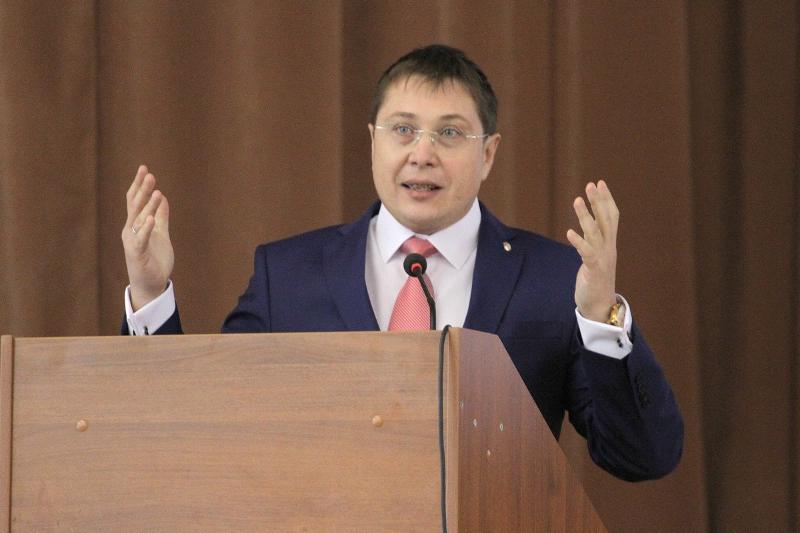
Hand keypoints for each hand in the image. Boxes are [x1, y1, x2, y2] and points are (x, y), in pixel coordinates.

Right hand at [121, 165, 173, 310]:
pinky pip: (141, 239)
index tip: (144, 168)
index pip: (135, 200)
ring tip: (156, 192)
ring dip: (148, 206)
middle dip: (142, 190)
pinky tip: (151, 219)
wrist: (151, 284)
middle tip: (149, 174)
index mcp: (136, 224)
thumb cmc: (154, 259)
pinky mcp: (137, 254)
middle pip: (135, 206)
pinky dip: (145, 229)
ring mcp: (133, 241)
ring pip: (139, 220)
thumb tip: (163, 197)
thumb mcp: (161, 233)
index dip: (139, 184)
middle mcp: (131, 230)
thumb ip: (161, 217)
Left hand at [566, 180, 619, 322]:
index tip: (600, 183)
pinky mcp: (594, 269)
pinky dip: (578, 242)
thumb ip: (594, 241)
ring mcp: (602, 258)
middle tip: (591, 184)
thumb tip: (588, 225)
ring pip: (595, 232)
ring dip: (586, 215)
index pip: (612, 216)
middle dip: (599, 201)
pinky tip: (569, 232)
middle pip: (606, 220)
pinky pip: (587, 252)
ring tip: (577, 199)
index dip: (607, 199)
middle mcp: (608, 248)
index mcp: (609, 244)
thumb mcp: (596, 256)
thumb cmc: (596, 281)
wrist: (601, 306)